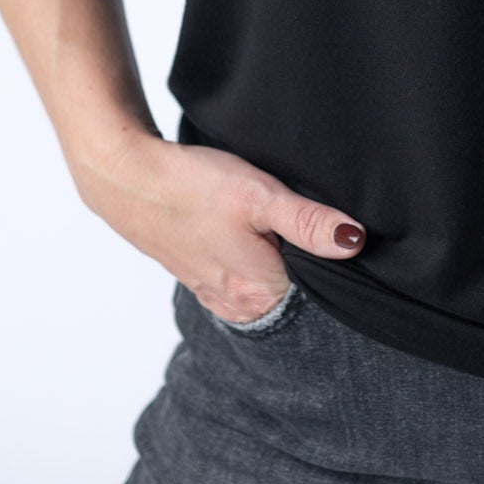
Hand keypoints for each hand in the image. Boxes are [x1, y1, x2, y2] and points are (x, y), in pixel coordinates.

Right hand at [69, 129, 366, 324]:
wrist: (127, 178)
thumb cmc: (194, 185)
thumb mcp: (261, 196)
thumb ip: (309, 223)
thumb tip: (355, 242)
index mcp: (259, 293)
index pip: (321, 293)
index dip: (335, 265)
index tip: (338, 238)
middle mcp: (239, 305)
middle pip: (295, 292)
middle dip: (309, 265)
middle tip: (309, 226)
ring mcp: (216, 295)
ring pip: (268, 284)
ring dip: (279, 261)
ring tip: (280, 228)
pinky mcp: (201, 278)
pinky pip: (243, 278)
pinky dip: (254, 261)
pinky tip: (254, 235)